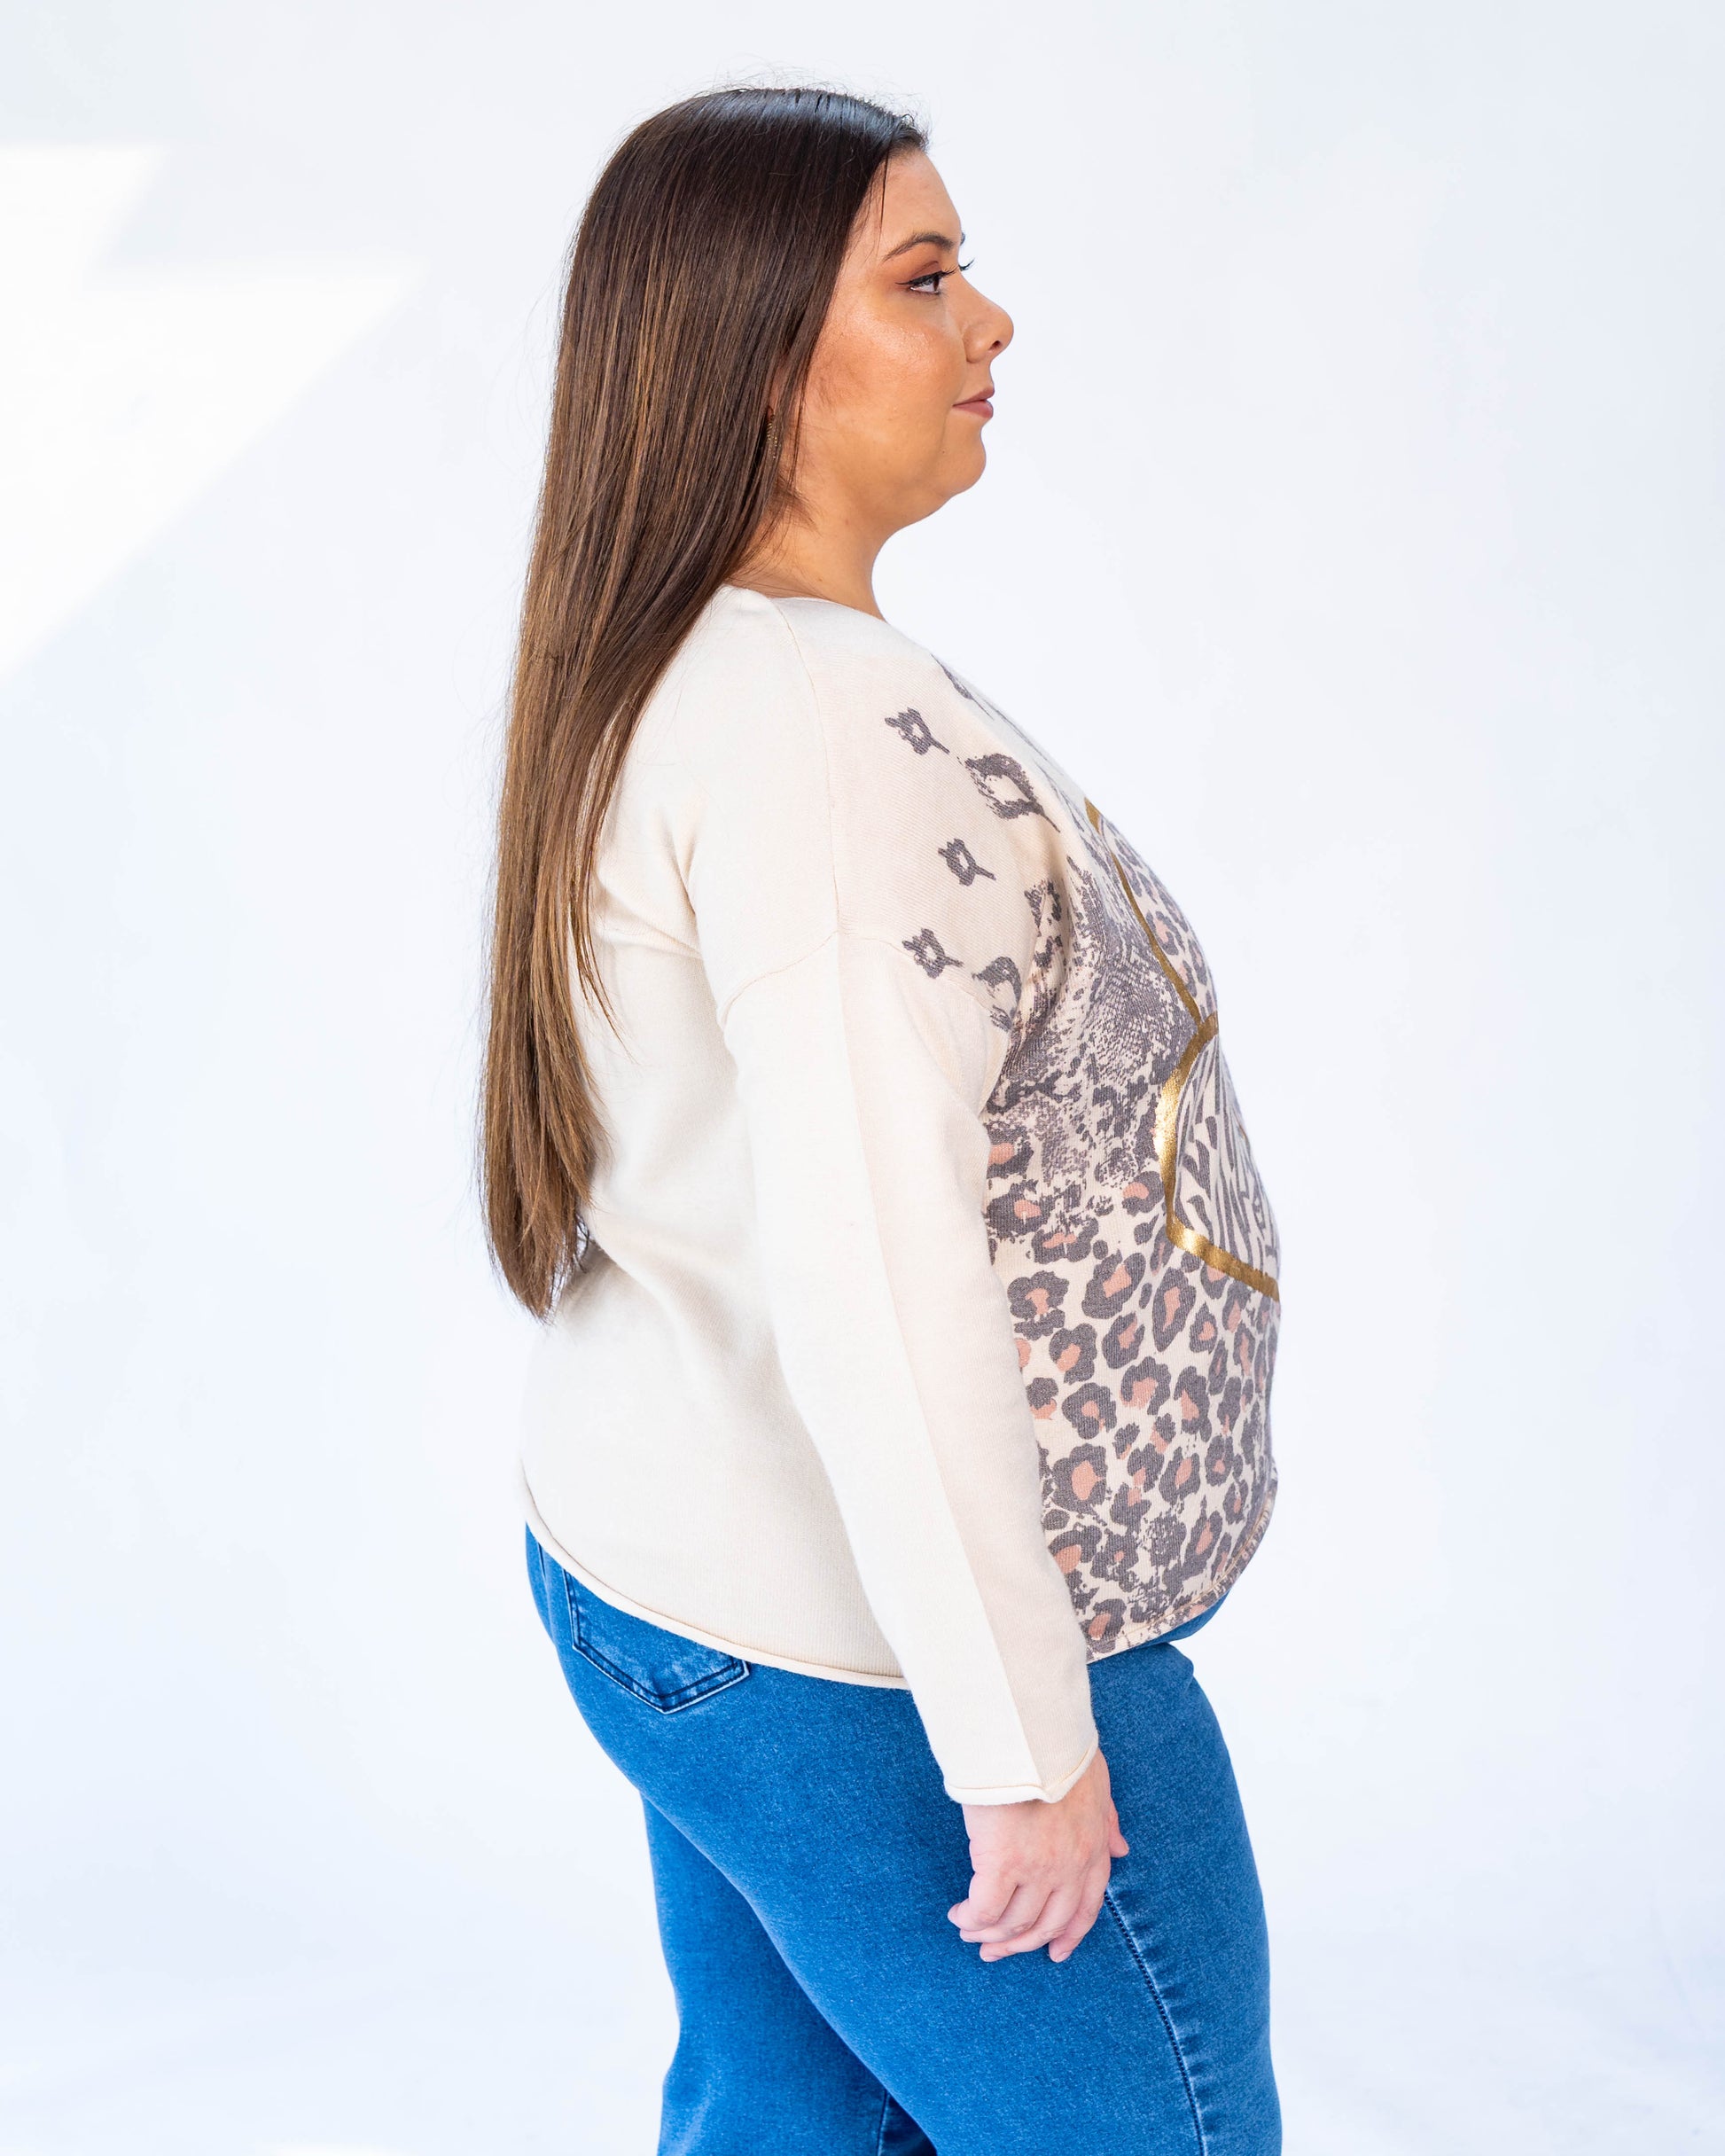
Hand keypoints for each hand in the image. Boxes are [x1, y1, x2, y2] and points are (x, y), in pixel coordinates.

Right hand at [947, 1746, 1128, 1964]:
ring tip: (969, 1930)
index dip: (1068, 1935)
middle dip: (1019, 1944)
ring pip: (1013, 1922)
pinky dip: (971, 1918)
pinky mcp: (1001, 1863)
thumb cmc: (1058, 1747)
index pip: (1085, 1908)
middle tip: (995, 1951)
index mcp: (1092, 1850)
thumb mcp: (1097, 1782)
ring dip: (989, 1934)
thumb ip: (1107, 1818)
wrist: (1031, 1730)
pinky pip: (985, 1909)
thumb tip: (1121, 1849)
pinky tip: (960, 1915)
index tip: (1055, 1953)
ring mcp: (1037, 1869)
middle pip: (1045, 1924)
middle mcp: (1069, 1867)